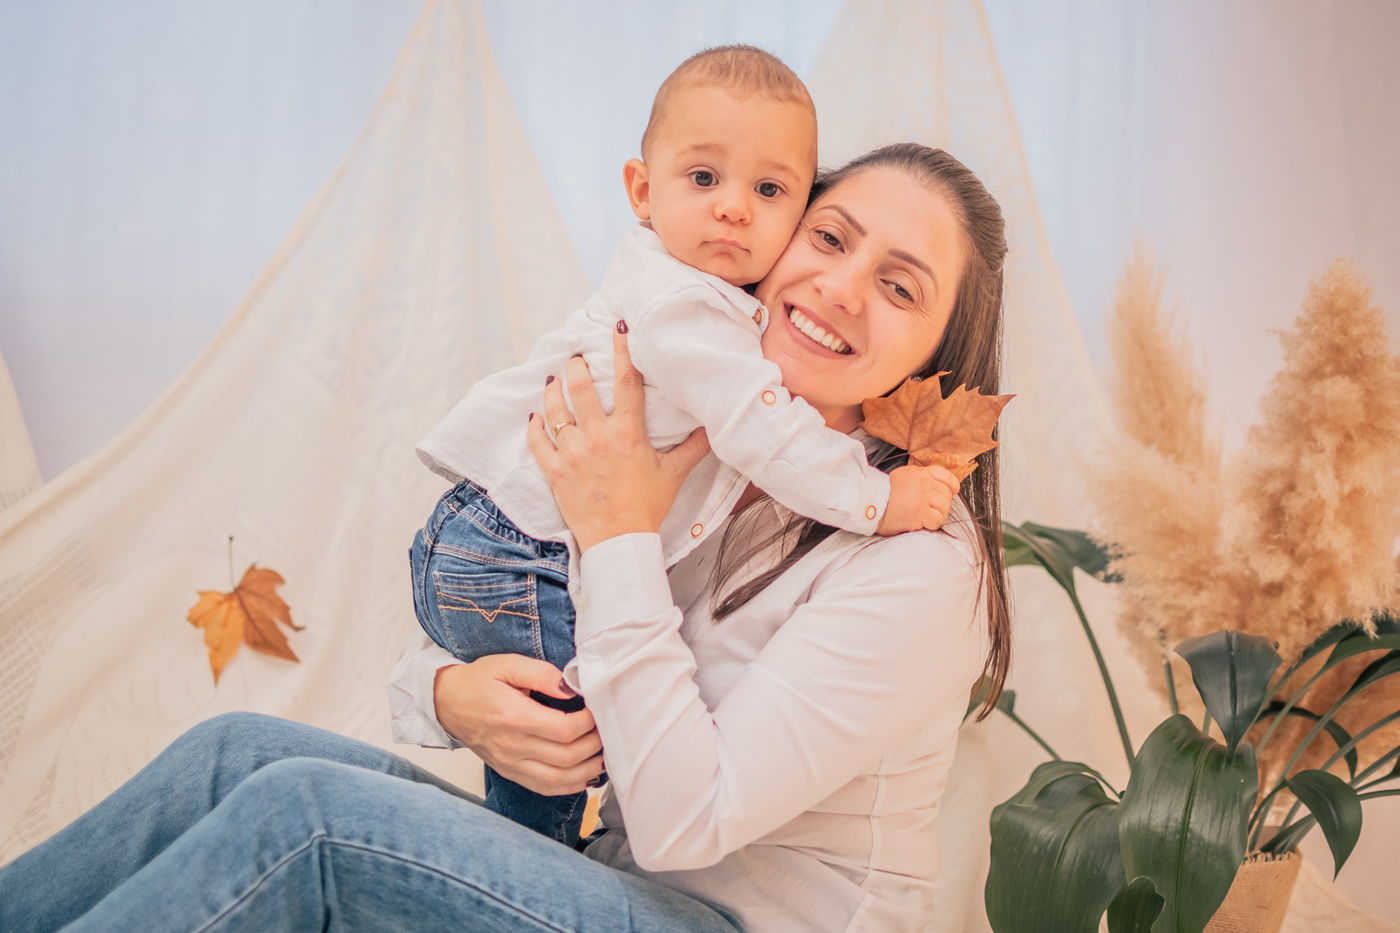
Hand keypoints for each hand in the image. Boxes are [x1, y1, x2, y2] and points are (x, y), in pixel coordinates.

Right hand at [433, 655, 603, 795]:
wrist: (446, 704)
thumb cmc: (478, 682)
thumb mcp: (508, 664)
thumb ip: (542, 674)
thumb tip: (571, 687)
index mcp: (513, 717)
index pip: (564, 730)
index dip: (589, 723)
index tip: (597, 710)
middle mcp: (512, 746)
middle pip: (567, 757)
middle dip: (595, 745)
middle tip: (605, 730)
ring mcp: (511, 764)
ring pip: (559, 779)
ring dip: (588, 769)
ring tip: (602, 753)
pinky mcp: (510, 774)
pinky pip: (545, 788)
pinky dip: (570, 785)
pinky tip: (585, 773)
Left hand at [526, 324, 711, 551]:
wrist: (620, 541)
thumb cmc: (647, 507)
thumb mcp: (674, 474)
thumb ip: (693, 448)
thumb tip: (713, 428)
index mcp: (627, 434)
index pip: (627, 382)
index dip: (623, 351)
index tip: (618, 329)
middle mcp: (597, 437)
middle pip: (582, 389)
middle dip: (576, 367)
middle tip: (575, 359)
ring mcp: (572, 454)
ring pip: (556, 411)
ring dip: (553, 392)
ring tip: (553, 380)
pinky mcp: (554, 472)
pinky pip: (538, 442)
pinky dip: (534, 427)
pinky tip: (535, 416)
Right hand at [876, 464, 958, 534]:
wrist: (869, 503)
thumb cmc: (882, 494)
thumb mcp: (902, 477)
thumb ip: (919, 480)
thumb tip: (934, 487)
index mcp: (919, 473)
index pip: (946, 476)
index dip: (951, 487)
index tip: (950, 494)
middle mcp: (923, 483)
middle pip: (946, 495)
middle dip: (941, 505)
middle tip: (929, 511)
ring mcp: (923, 497)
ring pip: (944, 508)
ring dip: (937, 516)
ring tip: (925, 518)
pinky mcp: (920, 512)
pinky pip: (937, 520)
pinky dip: (931, 525)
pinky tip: (921, 524)